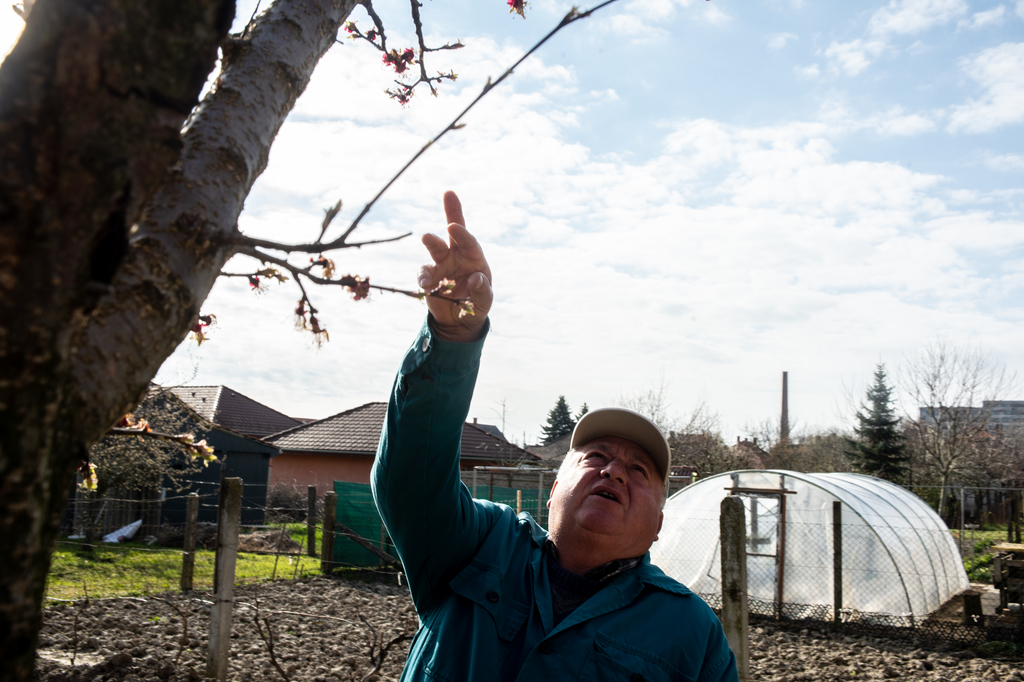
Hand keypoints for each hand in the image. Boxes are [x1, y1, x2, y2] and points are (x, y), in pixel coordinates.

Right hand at [418, 191, 492, 342]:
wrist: (457, 321)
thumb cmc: (476, 306)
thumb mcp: (484, 303)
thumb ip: (483, 292)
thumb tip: (476, 278)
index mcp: (475, 259)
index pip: (470, 242)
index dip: (462, 234)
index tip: (453, 227)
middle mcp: (458, 256)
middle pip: (454, 231)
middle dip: (452, 211)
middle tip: (449, 194)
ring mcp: (442, 264)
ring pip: (435, 247)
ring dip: (432, 241)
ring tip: (427, 237)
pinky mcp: (429, 276)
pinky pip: (424, 273)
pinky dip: (423, 278)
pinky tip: (426, 286)